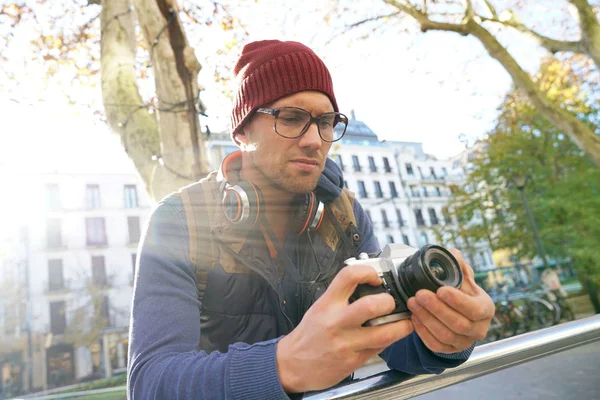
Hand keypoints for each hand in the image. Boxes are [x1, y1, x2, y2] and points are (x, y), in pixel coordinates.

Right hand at [276, 265, 413, 392]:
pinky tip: (388, 337)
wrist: (293, 364)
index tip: (376, 278)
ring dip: (401, 326)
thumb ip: (342, 298)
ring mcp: (346, 343)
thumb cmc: (309, 335)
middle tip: (392, 303)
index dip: (368, 272)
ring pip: (383, 333)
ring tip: (405, 322)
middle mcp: (336, 322)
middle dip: (389, 302)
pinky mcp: (353, 362)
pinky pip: (379, 349)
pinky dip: (388, 341)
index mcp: (327, 304)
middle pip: (371, 305)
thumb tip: (370, 288)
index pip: (349, 276)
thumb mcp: (320, 308)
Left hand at [407, 248, 494, 353]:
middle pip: (458, 323)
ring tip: (413, 303)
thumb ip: (458, 266)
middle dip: (436, 308)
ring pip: (445, 335)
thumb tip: (452, 253)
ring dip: (426, 319)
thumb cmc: (462, 294)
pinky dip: (423, 332)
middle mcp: (479, 328)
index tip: (440, 290)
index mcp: (485, 309)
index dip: (457, 301)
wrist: (458, 314)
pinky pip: (435, 345)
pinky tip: (414, 318)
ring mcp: (464, 342)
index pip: (475, 309)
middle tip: (419, 295)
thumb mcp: (463, 279)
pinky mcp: (450, 350)